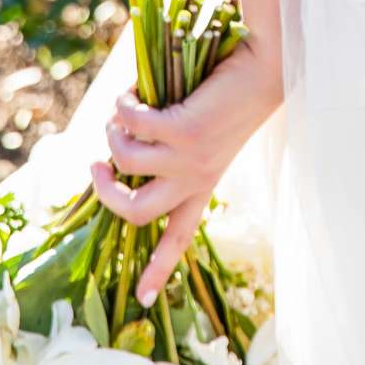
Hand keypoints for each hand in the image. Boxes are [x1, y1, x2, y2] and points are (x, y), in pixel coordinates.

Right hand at [90, 38, 282, 304]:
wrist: (268, 65)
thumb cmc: (232, 93)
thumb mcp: (201, 133)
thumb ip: (167, 148)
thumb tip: (117, 151)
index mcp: (202, 184)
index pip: (178, 237)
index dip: (157, 269)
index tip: (141, 299)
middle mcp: (195, 177)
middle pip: (134, 211)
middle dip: (105, 193)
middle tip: (96, 167)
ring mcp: (189, 156)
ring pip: (125, 160)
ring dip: (112, 133)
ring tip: (122, 111)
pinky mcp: (184, 128)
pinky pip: (132, 123)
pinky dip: (123, 105)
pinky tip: (133, 91)